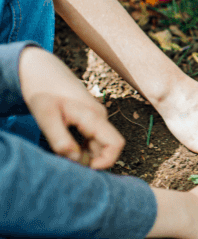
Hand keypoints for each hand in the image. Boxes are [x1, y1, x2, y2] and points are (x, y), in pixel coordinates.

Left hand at [18, 46, 124, 168]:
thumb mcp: (45, 116)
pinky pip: (92, 139)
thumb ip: (61, 140)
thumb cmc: (42, 91)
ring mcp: (96, 118)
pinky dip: (81, 147)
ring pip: (98, 145)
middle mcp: (100, 118)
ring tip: (60, 150)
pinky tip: (63, 143)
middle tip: (65, 161)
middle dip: (91, 160)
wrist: (41, 71)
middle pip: (107, 148)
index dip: (106, 161)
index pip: (116, 144)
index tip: (85, 168)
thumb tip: (76, 159)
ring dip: (84, 154)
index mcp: (93, 117)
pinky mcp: (89, 119)